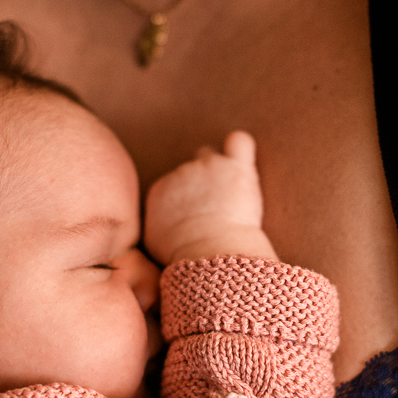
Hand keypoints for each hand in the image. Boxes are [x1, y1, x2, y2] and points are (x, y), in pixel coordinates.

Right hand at [144, 131, 277, 264]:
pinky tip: (243, 161)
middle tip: (213, 212)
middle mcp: (180, 172)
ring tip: (229, 196)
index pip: (172, 187)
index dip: (186, 202)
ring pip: (212, 157)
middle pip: (191, 171)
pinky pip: (239, 143)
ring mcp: (208, 166)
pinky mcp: (235, 167)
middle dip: (201, 188)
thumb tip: (163, 225)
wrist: (208, 251)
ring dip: (219, 172)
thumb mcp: (154, 244)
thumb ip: (156, 226)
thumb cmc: (183, 254)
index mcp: (160, 190)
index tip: (194, 221)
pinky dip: (241, 148)